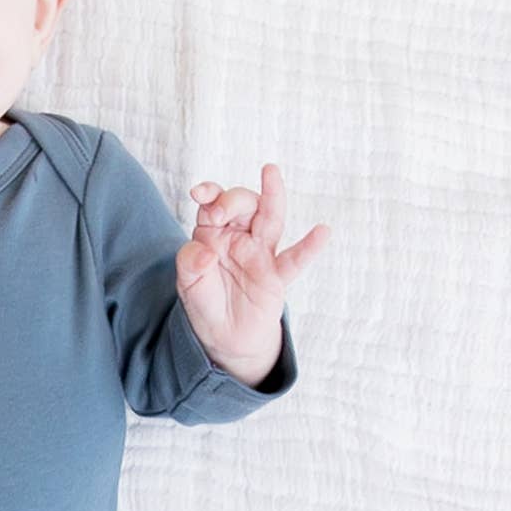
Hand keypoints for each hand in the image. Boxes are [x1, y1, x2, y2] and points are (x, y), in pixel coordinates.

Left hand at [182, 164, 329, 383]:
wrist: (225, 338)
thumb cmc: (206, 303)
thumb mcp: (188, 284)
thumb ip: (191, 263)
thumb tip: (206, 252)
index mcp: (213, 234)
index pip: (213, 204)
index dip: (209, 194)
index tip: (199, 194)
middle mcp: (239, 237)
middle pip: (244, 205)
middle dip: (233, 200)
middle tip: (220, 212)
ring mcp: (260, 253)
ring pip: (270, 219)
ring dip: (271, 196)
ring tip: (271, 172)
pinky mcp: (277, 275)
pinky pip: (294, 259)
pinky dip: (309, 247)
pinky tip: (322, 232)